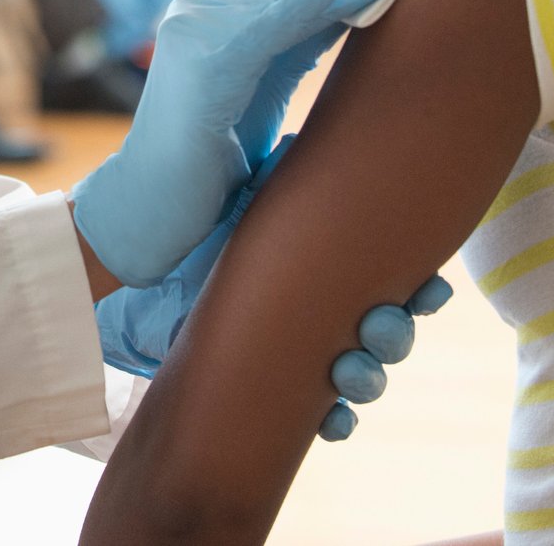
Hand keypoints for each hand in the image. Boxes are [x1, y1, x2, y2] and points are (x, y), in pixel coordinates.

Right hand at [70, 0, 412, 286]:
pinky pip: (275, 22)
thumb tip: (350, 20)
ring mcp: (198, 30)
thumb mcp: (259, 97)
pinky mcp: (206, 58)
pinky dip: (321, 0)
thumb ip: (291, 54)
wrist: (147, 215)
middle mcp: (203, 14)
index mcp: (219, 25)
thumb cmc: (206, 174)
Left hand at [95, 140, 453, 438]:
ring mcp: (292, 336)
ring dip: (366, 376)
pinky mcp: (261, 375)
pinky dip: (331, 419)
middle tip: (377, 324)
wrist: (124, 247)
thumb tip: (339, 134)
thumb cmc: (185, 196)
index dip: (422, 287)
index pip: (394, 271)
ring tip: (346, 370)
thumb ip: (296, 156)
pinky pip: (312, 411)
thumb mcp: (247, 169)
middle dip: (394, 334)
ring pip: (357, 370)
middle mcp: (316, 293)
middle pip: (385, 326)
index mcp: (323, 245)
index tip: (429, 288)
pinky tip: (331, 419)